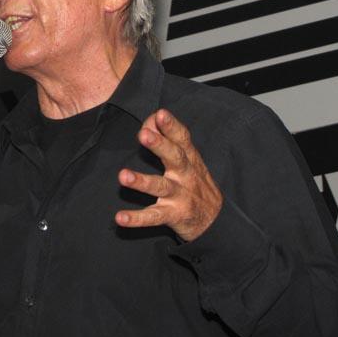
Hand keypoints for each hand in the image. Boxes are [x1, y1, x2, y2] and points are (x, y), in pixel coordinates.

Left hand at [115, 109, 222, 241]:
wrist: (217, 222)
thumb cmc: (196, 184)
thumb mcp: (189, 162)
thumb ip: (169, 140)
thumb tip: (149, 122)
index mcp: (189, 159)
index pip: (182, 139)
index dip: (171, 126)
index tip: (160, 114)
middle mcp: (186, 175)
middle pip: (174, 158)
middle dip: (160, 145)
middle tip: (143, 135)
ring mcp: (180, 196)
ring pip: (161, 187)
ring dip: (142, 181)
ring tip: (123, 176)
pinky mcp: (173, 215)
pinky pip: (153, 217)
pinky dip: (136, 219)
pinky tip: (120, 217)